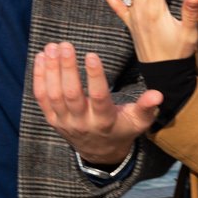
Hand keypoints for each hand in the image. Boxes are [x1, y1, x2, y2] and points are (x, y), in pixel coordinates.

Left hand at [33, 42, 160, 166]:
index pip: (99, 98)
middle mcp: (82, 123)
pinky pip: (41, 98)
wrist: (100, 152)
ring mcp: (64, 122)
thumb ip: (146, 107)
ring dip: (51, 69)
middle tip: (66, 45)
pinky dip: (39, 77)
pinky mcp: (52, 119)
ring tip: (52, 46)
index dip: (95, 77)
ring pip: (54, 95)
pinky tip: (41, 57)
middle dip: (67, 68)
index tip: (92, 54)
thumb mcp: (138, 121)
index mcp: (105, 121)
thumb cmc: (122, 128)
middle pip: (71, 95)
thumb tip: (158, 94)